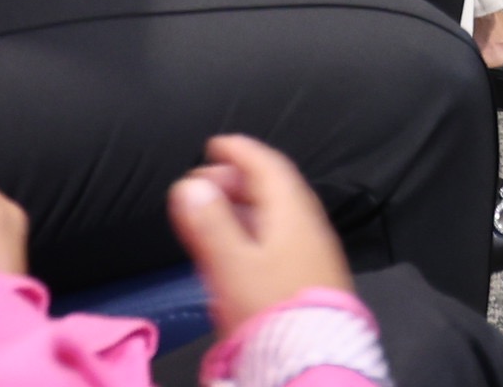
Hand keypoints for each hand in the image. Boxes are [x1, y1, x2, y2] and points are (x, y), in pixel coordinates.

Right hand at [170, 133, 349, 335]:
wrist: (312, 358)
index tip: (215, 145)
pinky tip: (240, 247)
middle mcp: (308, 225)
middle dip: (237, 178)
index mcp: (292, 213)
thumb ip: (209, 224)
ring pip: (276, 214)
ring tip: (215, 211)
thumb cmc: (270, 308)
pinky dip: (256, 229)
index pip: (268, 167)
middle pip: (273, 188)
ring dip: (246, 205)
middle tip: (205, 182)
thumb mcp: (232, 265)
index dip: (240, 151)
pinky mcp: (311, 274)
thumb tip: (189, 185)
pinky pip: (281, 236)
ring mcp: (312, 250)